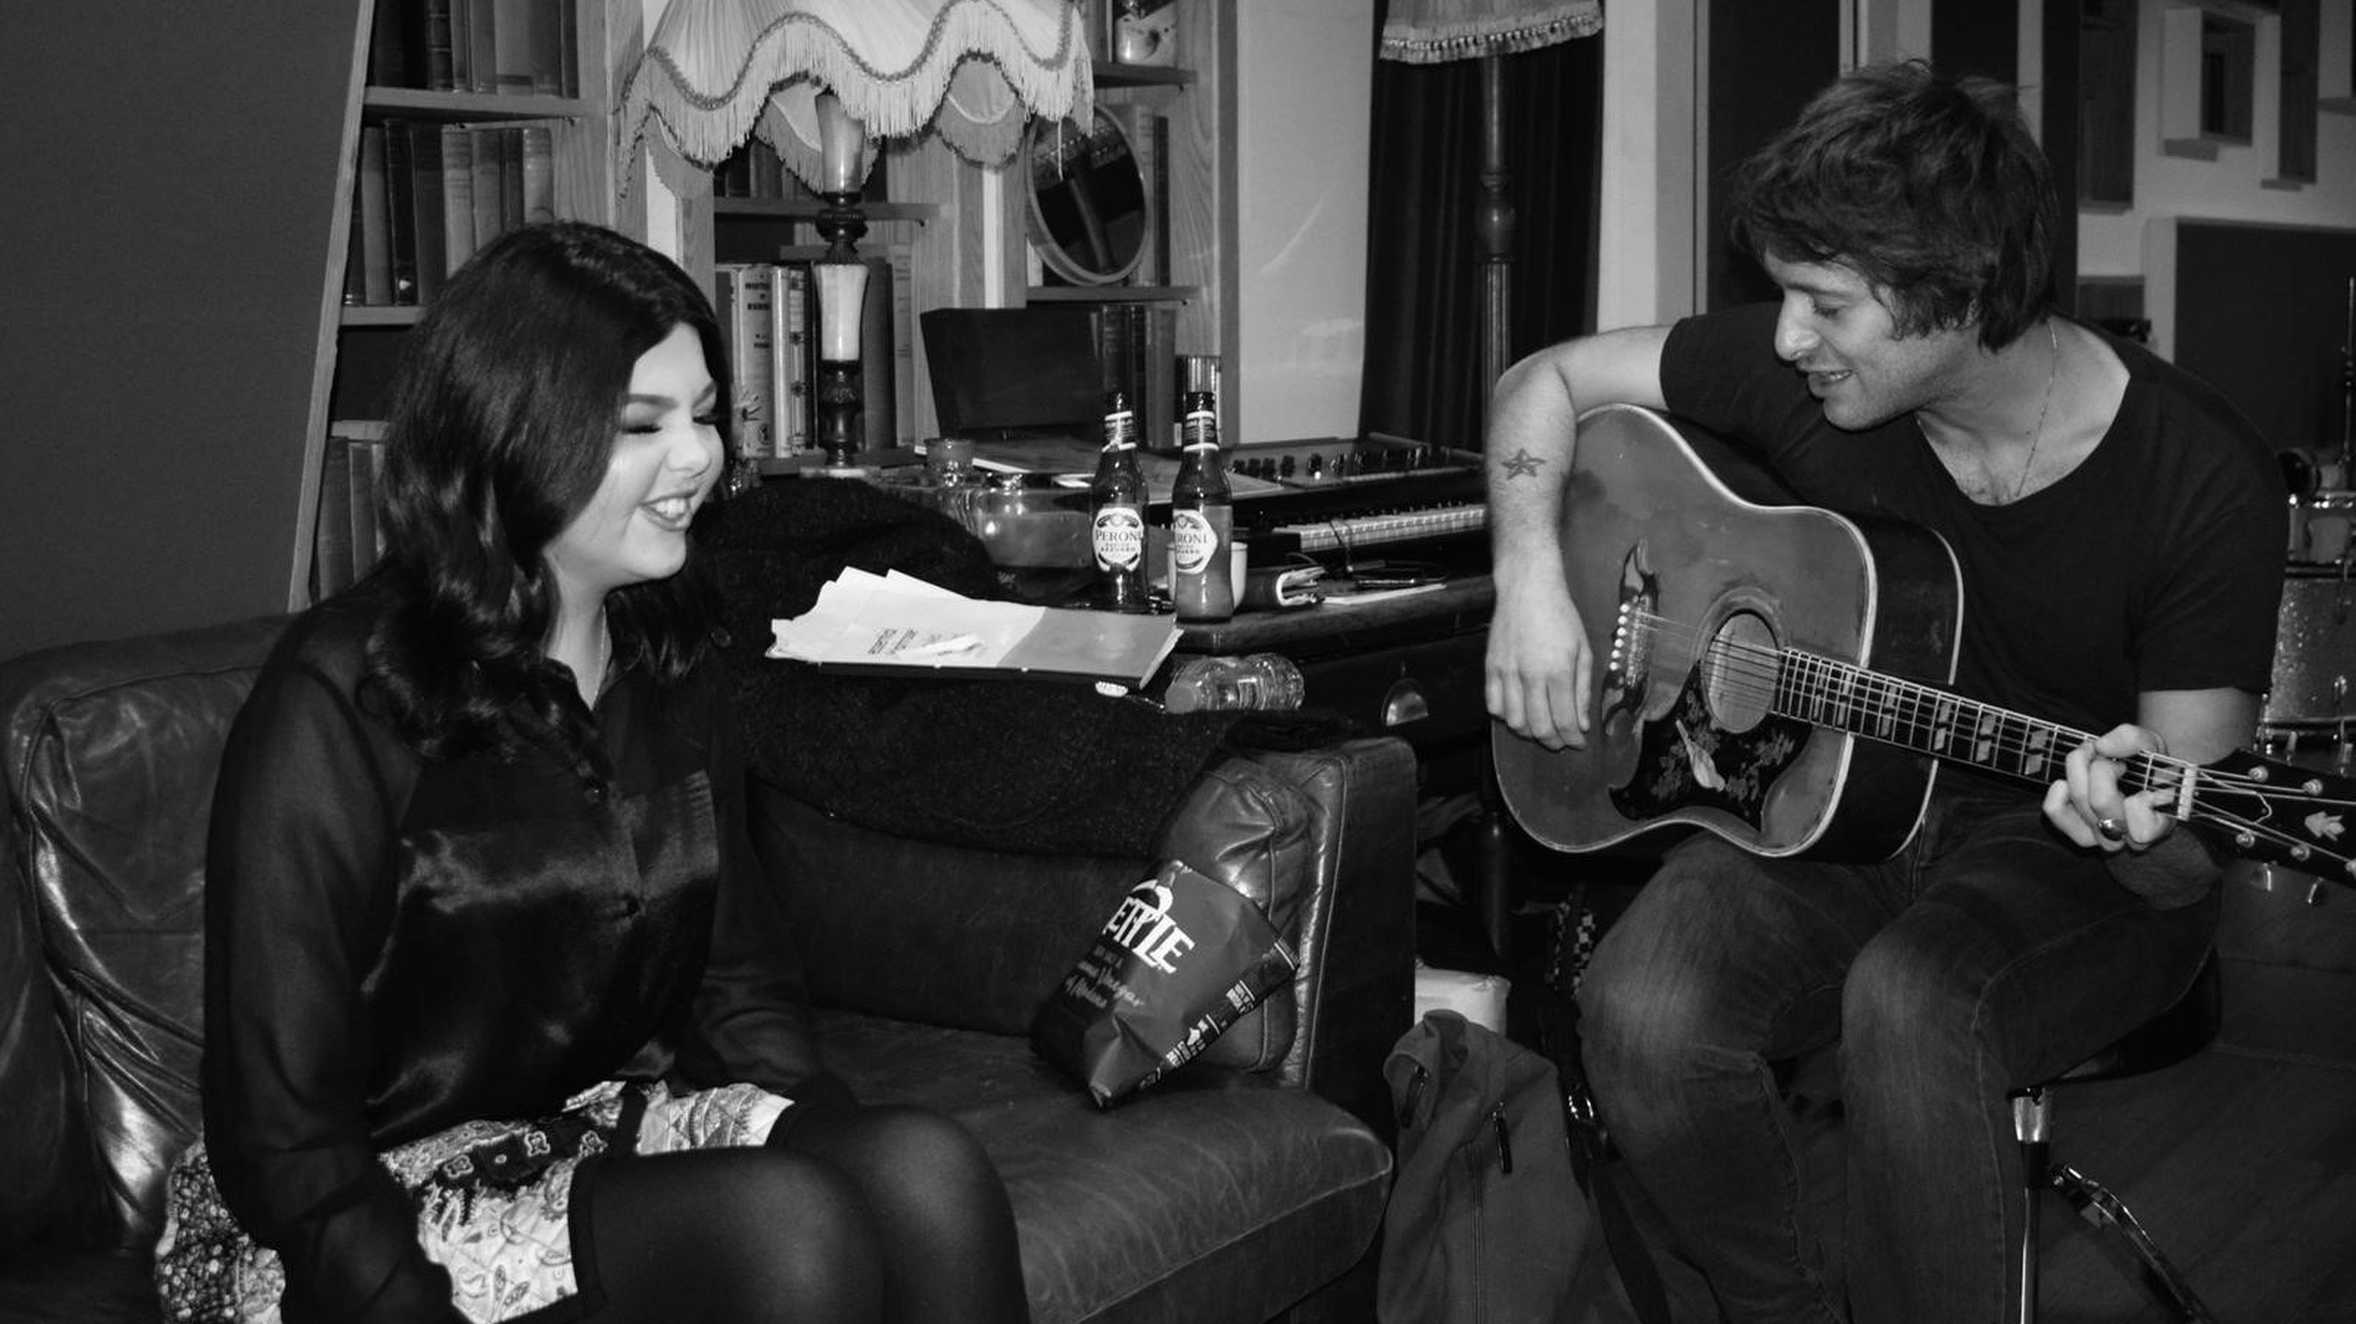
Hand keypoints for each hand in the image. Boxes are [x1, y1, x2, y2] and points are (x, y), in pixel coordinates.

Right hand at [1485, 570, 1591, 749]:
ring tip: (1541, 728)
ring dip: (1529, 732)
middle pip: (1539, 727)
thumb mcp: (1583, 650)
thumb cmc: (1560, 616)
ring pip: (1514, 722)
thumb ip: (1582, 689)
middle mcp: (1531, 675)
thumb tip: (1582, 723)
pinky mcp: (1491, 668)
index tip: (1578, 743)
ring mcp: (1507, 672)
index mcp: (1558, 670)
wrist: (1527, 588)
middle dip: (1553, 742)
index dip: (1572, 739)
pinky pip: (1493, 705)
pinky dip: (1506, 716)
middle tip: (1562, 741)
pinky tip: (1519, 712)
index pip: (1564, 720)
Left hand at [2043, 724, 2176, 852]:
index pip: (2140, 822)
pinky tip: (2072, 781)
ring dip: (2080, 770)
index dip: (2137, 797)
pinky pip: (2055, 810)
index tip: (2140, 778)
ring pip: (2079, 799)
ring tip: (2093, 763)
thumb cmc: (2149, 766)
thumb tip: (2102, 747)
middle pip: (2100, 800)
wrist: (2137, 779)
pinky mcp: (2079, 833)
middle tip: (2111, 759)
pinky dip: (2059, 789)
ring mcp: (2104, 838)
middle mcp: (2131, 838)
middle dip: (2102, 766)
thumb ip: (2133, 739)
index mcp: (2159, 823)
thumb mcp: (2151, 745)